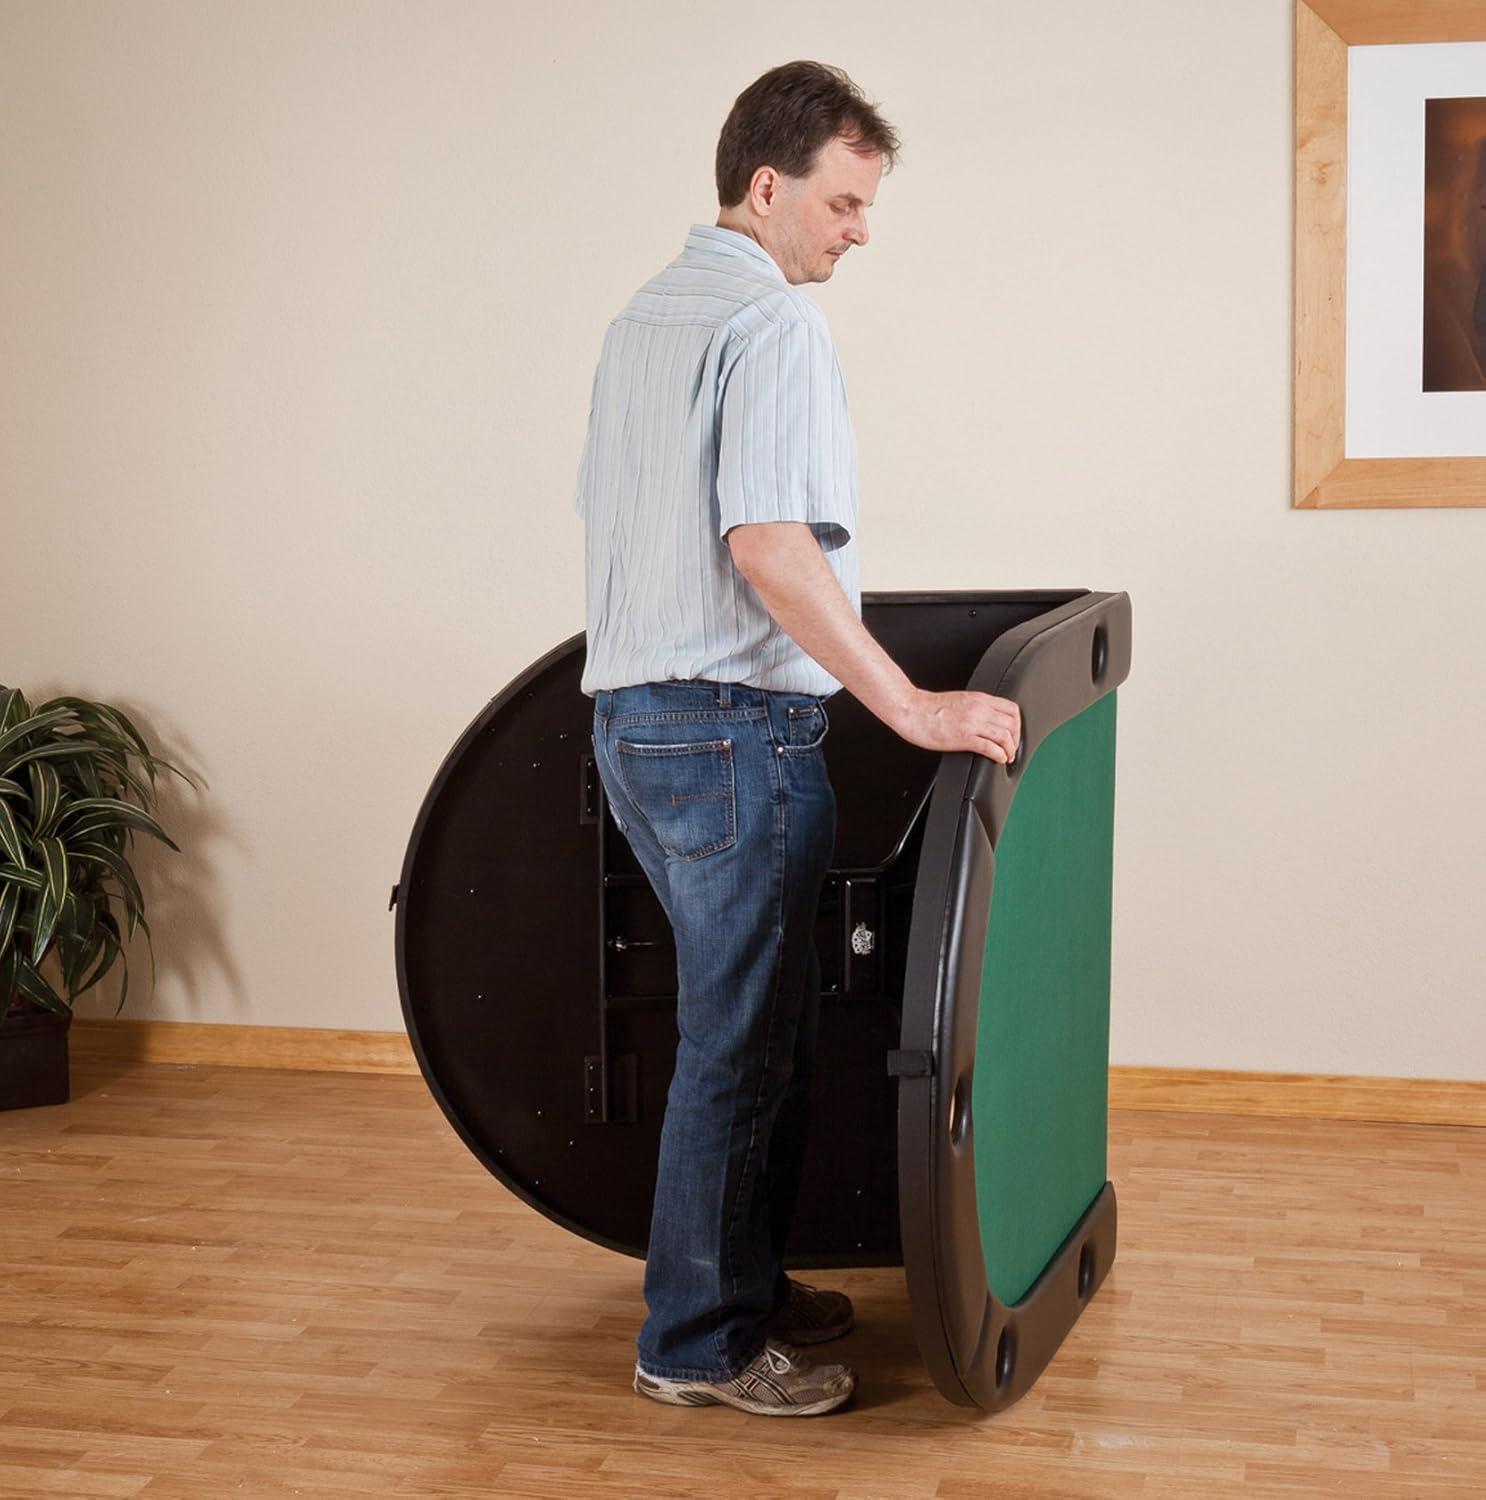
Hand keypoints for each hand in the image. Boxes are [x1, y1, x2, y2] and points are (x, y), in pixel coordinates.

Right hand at [896, 688, 1021, 763]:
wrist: (910, 709)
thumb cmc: (928, 708)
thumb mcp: (959, 701)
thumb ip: (975, 708)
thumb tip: (985, 720)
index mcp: (979, 699)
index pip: (1012, 709)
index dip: (1018, 725)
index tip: (1013, 735)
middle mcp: (979, 709)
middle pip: (1012, 724)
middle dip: (1016, 740)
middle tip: (1011, 749)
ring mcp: (972, 722)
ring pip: (1005, 736)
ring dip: (1009, 750)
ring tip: (1005, 757)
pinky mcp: (963, 737)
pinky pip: (990, 747)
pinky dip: (999, 755)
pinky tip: (997, 759)